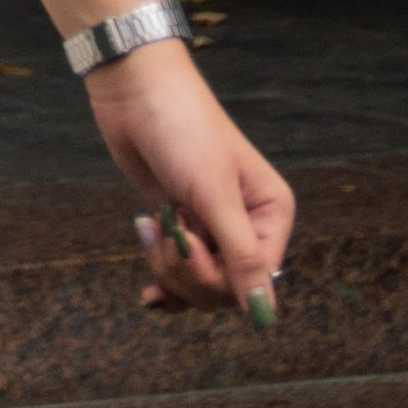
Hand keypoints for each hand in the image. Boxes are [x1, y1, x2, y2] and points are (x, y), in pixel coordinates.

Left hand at [83, 40, 291, 323]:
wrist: (135, 89)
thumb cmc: (183, 128)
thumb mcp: (214, 193)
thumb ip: (241, 257)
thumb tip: (266, 318)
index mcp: (272, 213)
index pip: (257, 280)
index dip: (220, 275)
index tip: (191, 241)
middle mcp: (248, 226)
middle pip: (226, 290)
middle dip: (190, 271)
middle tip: (169, 231)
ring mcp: (212, 227)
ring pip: (199, 286)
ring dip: (170, 267)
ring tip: (154, 228)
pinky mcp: (181, 226)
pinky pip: (180, 276)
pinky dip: (164, 283)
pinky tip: (150, 294)